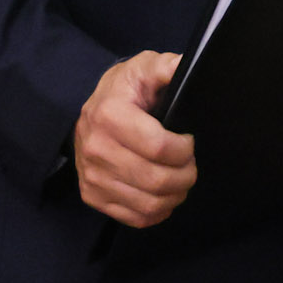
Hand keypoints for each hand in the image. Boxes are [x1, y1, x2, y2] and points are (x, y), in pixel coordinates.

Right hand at [75, 51, 197, 227]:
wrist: (91, 111)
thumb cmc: (125, 89)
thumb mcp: (144, 67)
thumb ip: (166, 66)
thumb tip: (186, 65)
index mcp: (110, 115)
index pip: (159, 147)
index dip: (185, 149)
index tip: (189, 140)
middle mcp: (95, 148)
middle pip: (155, 180)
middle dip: (186, 175)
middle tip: (191, 164)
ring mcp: (92, 176)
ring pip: (147, 203)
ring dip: (175, 195)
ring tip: (182, 179)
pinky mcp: (92, 195)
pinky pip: (134, 217)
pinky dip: (157, 211)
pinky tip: (165, 195)